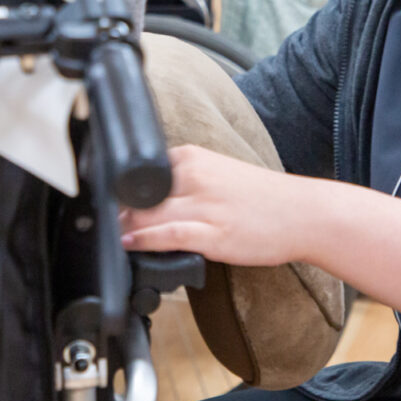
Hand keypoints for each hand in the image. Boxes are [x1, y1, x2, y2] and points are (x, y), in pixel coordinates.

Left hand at [120, 144, 309, 265]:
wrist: (302, 213)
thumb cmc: (262, 198)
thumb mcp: (218, 174)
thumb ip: (184, 182)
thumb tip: (148, 202)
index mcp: (194, 157)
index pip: (140, 171)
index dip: (117, 191)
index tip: (101, 203)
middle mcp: (195, 176)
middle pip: (138, 194)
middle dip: (116, 211)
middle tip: (98, 226)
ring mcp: (204, 204)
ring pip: (148, 213)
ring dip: (123, 226)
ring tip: (108, 237)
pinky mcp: (213, 232)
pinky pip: (169, 233)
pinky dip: (145, 238)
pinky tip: (130, 243)